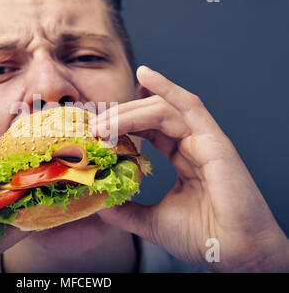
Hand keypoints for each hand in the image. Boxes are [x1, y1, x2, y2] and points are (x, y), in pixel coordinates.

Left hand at [92, 66, 288, 271]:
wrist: (234, 254)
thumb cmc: (202, 237)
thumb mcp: (152, 221)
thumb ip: (127, 209)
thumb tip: (100, 203)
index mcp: (182, 158)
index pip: (147, 130)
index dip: (120, 126)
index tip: (94, 131)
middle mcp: (192, 144)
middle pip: (150, 116)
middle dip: (119, 117)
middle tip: (93, 126)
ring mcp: (204, 140)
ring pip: (162, 110)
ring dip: (129, 111)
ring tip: (103, 121)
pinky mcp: (214, 141)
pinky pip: (189, 106)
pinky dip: (167, 88)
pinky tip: (144, 75)